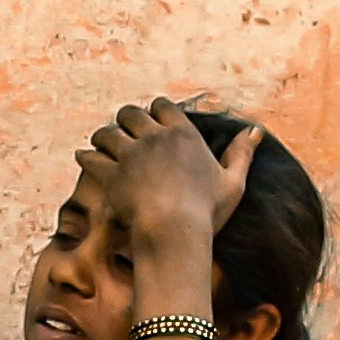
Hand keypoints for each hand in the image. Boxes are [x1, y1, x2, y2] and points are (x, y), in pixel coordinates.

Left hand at [82, 96, 257, 273]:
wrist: (174, 232)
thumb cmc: (206, 211)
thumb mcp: (233, 182)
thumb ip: (242, 153)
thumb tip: (256, 129)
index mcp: (182, 134)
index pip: (162, 106)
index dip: (155, 111)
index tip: (153, 120)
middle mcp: (154, 138)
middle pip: (130, 113)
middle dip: (126, 120)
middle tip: (125, 131)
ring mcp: (130, 155)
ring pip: (107, 133)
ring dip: (104, 137)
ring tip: (102, 144)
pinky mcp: (111, 175)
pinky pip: (92, 157)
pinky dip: (86, 157)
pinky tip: (84, 157)